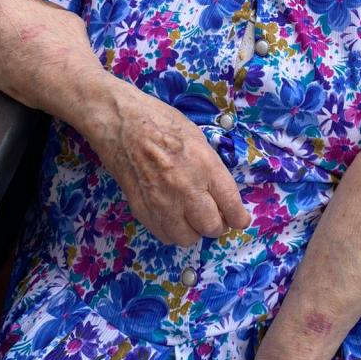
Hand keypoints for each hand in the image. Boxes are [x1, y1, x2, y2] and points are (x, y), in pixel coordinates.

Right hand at [84, 78, 250, 244]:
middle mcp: (186, 189)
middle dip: (217, 225)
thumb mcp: (197, 138)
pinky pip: (163, 234)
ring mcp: (162, 202)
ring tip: (192, 218)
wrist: (120, 122)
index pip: (230, 205)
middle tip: (215, 216)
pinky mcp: (141, 209)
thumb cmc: (160, 121)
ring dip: (194, 231)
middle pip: (211, 227)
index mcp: (204, 166)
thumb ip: (210, 169)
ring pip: (187, 238)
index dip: (238, 217)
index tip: (240, 219)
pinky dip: (172, 231)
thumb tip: (221, 192)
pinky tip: (172, 217)